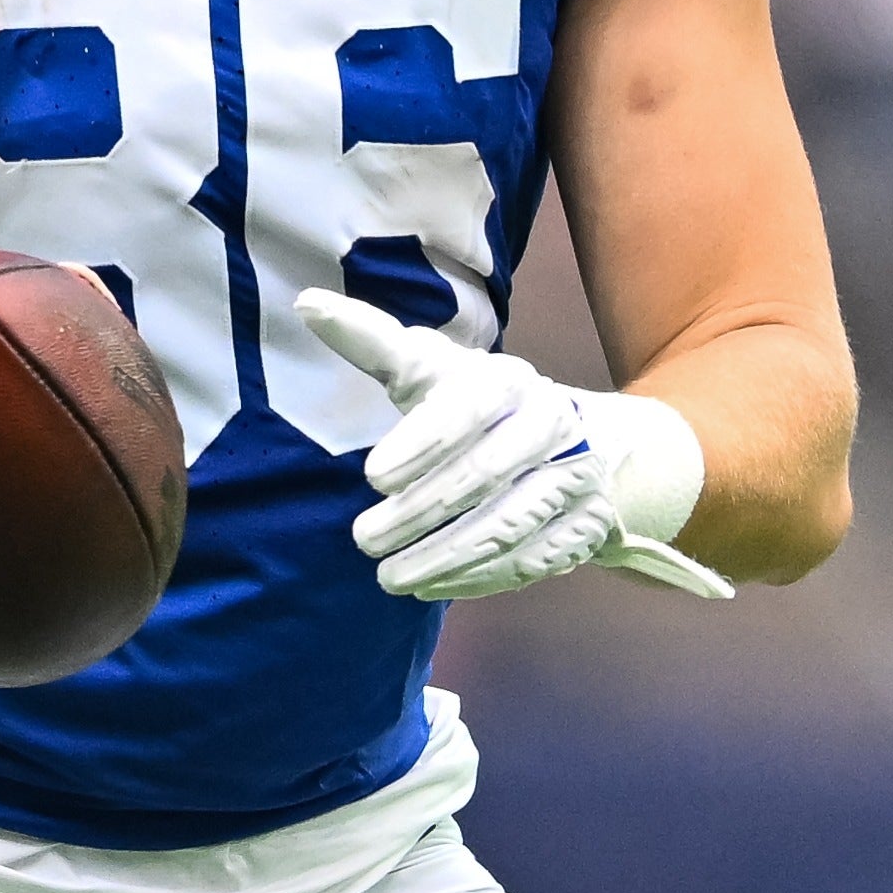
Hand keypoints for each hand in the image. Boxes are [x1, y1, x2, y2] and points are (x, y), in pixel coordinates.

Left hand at [293, 292, 732, 604]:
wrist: (582, 444)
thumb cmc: (481, 406)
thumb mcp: (434, 371)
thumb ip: (373, 344)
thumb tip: (307, 305)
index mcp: (509, 382)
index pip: (469, 408)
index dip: (422, 442)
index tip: (372, 477)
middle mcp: (551, 426)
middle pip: (486, 474)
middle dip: (420, 512)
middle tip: (364, 539)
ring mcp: (574, 480)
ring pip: (509, 526)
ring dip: (444, 557)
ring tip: (390, 577)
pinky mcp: (585, 529)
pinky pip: (531, 562)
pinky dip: (479, 579)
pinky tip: (432, 587)